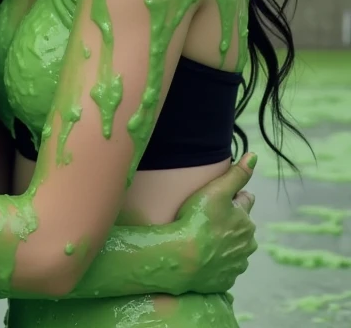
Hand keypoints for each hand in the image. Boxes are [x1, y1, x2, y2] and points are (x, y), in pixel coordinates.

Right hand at [175, 152, 257, 293]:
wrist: (181, 258)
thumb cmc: (197, 220)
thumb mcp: (217, 190)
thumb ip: (237, 173)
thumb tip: (255, 156)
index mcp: (247, 221)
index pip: (245, 200)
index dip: (232, 196)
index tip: (218, 198)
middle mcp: (247, 244)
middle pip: (241, 226)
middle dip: (230, 221)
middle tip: (207, 218)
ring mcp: (237, 264)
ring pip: (234, 248)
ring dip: (224, 243)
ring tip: (203, 238)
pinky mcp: (226, 280)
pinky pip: (224, 267)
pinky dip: (217, 262)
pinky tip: (203, 256)